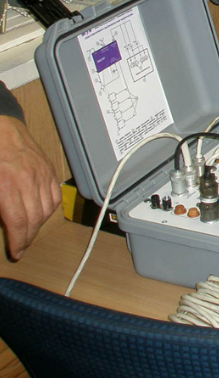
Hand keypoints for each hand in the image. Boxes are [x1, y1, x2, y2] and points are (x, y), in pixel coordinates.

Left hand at [0, 117, 60, 259]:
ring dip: (37, 225)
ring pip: (46, 210)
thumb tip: (1, 220)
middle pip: (34, 219)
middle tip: (20, 247)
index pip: (18, 221)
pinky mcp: (48, 169)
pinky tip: (40, 214)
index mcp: (7, 184)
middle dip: (27, 237)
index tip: (16, 252)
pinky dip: (49, 209)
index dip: (18, 241)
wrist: (0, 124)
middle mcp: (27, 181)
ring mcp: (41, 174)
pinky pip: (54, 196)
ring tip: (28, 232)